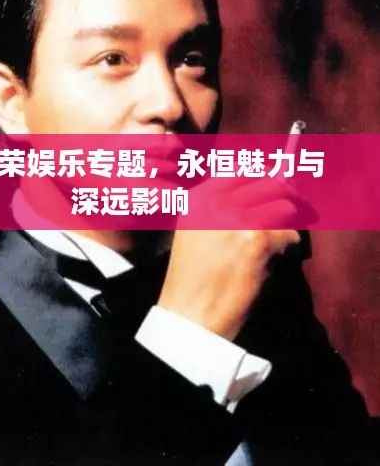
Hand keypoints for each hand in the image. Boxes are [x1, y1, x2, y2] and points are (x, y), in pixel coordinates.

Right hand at [158, 178, 300, 339]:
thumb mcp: (194, 231)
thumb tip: (262, 192)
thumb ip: (219, 208)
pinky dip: (288, 246)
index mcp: (199, 198)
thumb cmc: (193, 278)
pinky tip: (273, 257)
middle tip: (295, 206)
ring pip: (284, 204)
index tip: (277, 185)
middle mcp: (216, 202)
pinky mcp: (256, 240)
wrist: (188, 314)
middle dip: (287, 193)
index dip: (265, 177)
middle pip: (269, 181)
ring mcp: (237, 218)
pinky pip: (289, 234)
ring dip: (287, 221)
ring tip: (279, 238)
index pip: (242, 169)